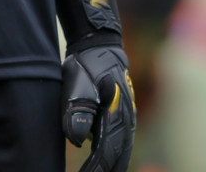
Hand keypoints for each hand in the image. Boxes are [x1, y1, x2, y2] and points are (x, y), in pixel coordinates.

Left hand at [62, 42, 136, 171]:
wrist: (101, 46)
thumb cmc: (87, 65)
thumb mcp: (77, 84)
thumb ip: (78, 111)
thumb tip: (78, 140)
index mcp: (115, 114)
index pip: (105, 152)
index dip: (95, 169)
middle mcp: (126, 119)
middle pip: (119, 156)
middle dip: (107, 170)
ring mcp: (127, 117)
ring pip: (123, 150)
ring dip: (114, 165)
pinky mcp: (124, 115)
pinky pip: (122, 142)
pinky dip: (117, 156)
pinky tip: (110, 162)